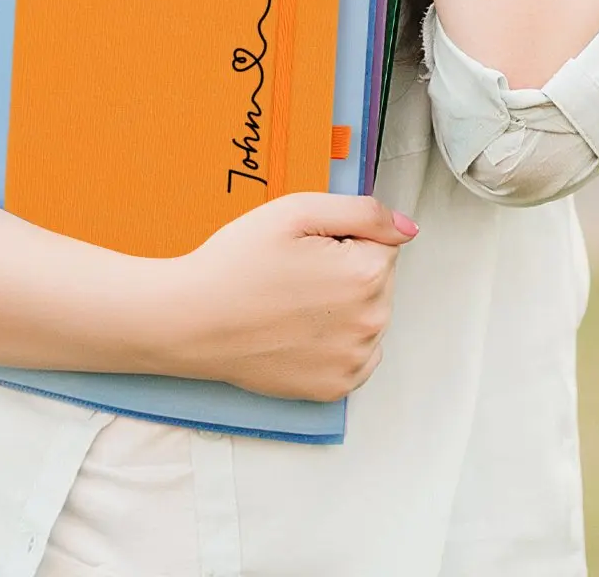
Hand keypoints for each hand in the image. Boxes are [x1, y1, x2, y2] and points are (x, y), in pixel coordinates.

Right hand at [164, 192, 417, 401]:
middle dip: (345, 270)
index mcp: (366, 274)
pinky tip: (296, 329)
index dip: (341, 238)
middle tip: (293, 271)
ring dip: (342, 306)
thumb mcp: (297, 211)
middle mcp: (371, 323)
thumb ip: (363, 212)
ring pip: (366, 316)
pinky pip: (354, 354)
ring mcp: (354, 361)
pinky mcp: (334, 387)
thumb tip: (407, 229)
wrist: (192, 320)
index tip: (306, 247)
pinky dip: (334, 340)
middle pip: (377, 280)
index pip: (380, 243)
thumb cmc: (237, 262)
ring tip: (290, 301)